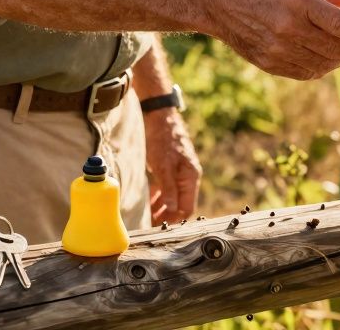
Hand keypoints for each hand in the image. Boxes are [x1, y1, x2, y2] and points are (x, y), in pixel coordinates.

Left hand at [142, 108, 201, 223]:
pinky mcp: (171, 167)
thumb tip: (173, 211)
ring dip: (163, 207)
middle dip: (167, 215)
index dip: (174, 219)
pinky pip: (168, 187)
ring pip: (173, 196)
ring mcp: (180, 171)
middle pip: (181, 203)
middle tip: (151, 224)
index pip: (187, 207)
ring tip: (148, 216)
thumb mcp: (163, 166)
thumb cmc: (162, 138)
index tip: (159, 226)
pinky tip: (150, 201)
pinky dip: (160, 195)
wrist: (158, 114)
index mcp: (191, 176)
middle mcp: (188, 175)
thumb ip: (168, 189)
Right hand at [204, 0, 339, 79]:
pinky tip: (325, 60)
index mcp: (297, 0)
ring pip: (322, 64)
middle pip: (335, 48)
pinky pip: (304, 72)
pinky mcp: (268, 62)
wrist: (218, 3)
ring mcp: (277, 48)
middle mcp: (288, 26)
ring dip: (339, 61)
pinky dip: (320, 69)